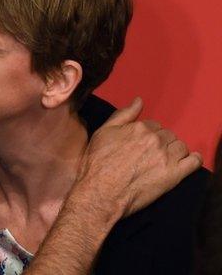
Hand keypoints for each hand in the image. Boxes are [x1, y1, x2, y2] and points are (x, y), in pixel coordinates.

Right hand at [24, 98, 201, 274]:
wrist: (100, 192)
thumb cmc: (97, 163)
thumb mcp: (103, 133)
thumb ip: (123, 115)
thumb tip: (139, 100)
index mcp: (139, 127)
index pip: (153, 126)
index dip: (147, 135)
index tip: (140, 146)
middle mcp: (155, 139)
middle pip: (168, 135)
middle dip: (161, 143)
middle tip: (149, 156)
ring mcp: (166, 157)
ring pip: (180, 147)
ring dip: (174, 152)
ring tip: (162, 162)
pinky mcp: (174, 174)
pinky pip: (194, 162)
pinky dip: (193, 160)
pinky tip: (186, 162)